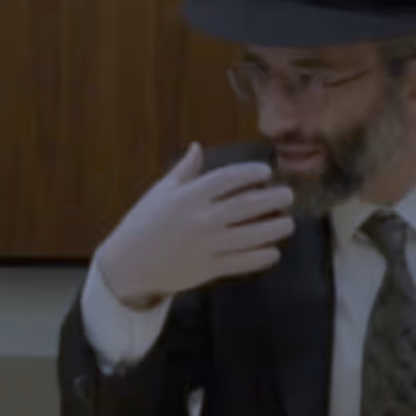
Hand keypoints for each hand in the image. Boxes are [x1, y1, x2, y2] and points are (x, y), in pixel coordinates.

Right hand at [93, 146, 296, 308]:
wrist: (127, 264)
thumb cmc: (143, 224)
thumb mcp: (160, 192)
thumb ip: (184, 171)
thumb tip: (197, 147)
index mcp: (188, 196)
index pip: (229, 179)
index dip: (252, 173)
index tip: (267, 173)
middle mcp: (200, 218)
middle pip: (246, 205)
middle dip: (273, 198)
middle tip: (288, 196)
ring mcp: (205, 245)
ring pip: (250, 235)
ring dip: (274, 228)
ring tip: (288, 223)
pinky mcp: (207, 269)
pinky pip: (242, 262)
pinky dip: (261, 257)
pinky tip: (273, 251)